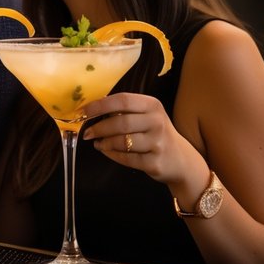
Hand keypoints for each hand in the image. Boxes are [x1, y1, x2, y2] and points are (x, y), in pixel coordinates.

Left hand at [81, 92, 198, 186]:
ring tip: (97, 142)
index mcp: (153, 105)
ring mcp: (157, 143)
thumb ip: (125, 110)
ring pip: (122, 142)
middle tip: (87, 133)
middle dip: (99, 128)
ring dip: (104, 142)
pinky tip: (106, 151)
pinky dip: (112, 155)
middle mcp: (157, 122)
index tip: (83, 111)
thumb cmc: (156, 133)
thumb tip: (93, 110)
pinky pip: (126, 159)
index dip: (100, 105)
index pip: (123, 100)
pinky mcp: (154, 163)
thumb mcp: (147, 116)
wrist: (180, 159)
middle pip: (120, 122)